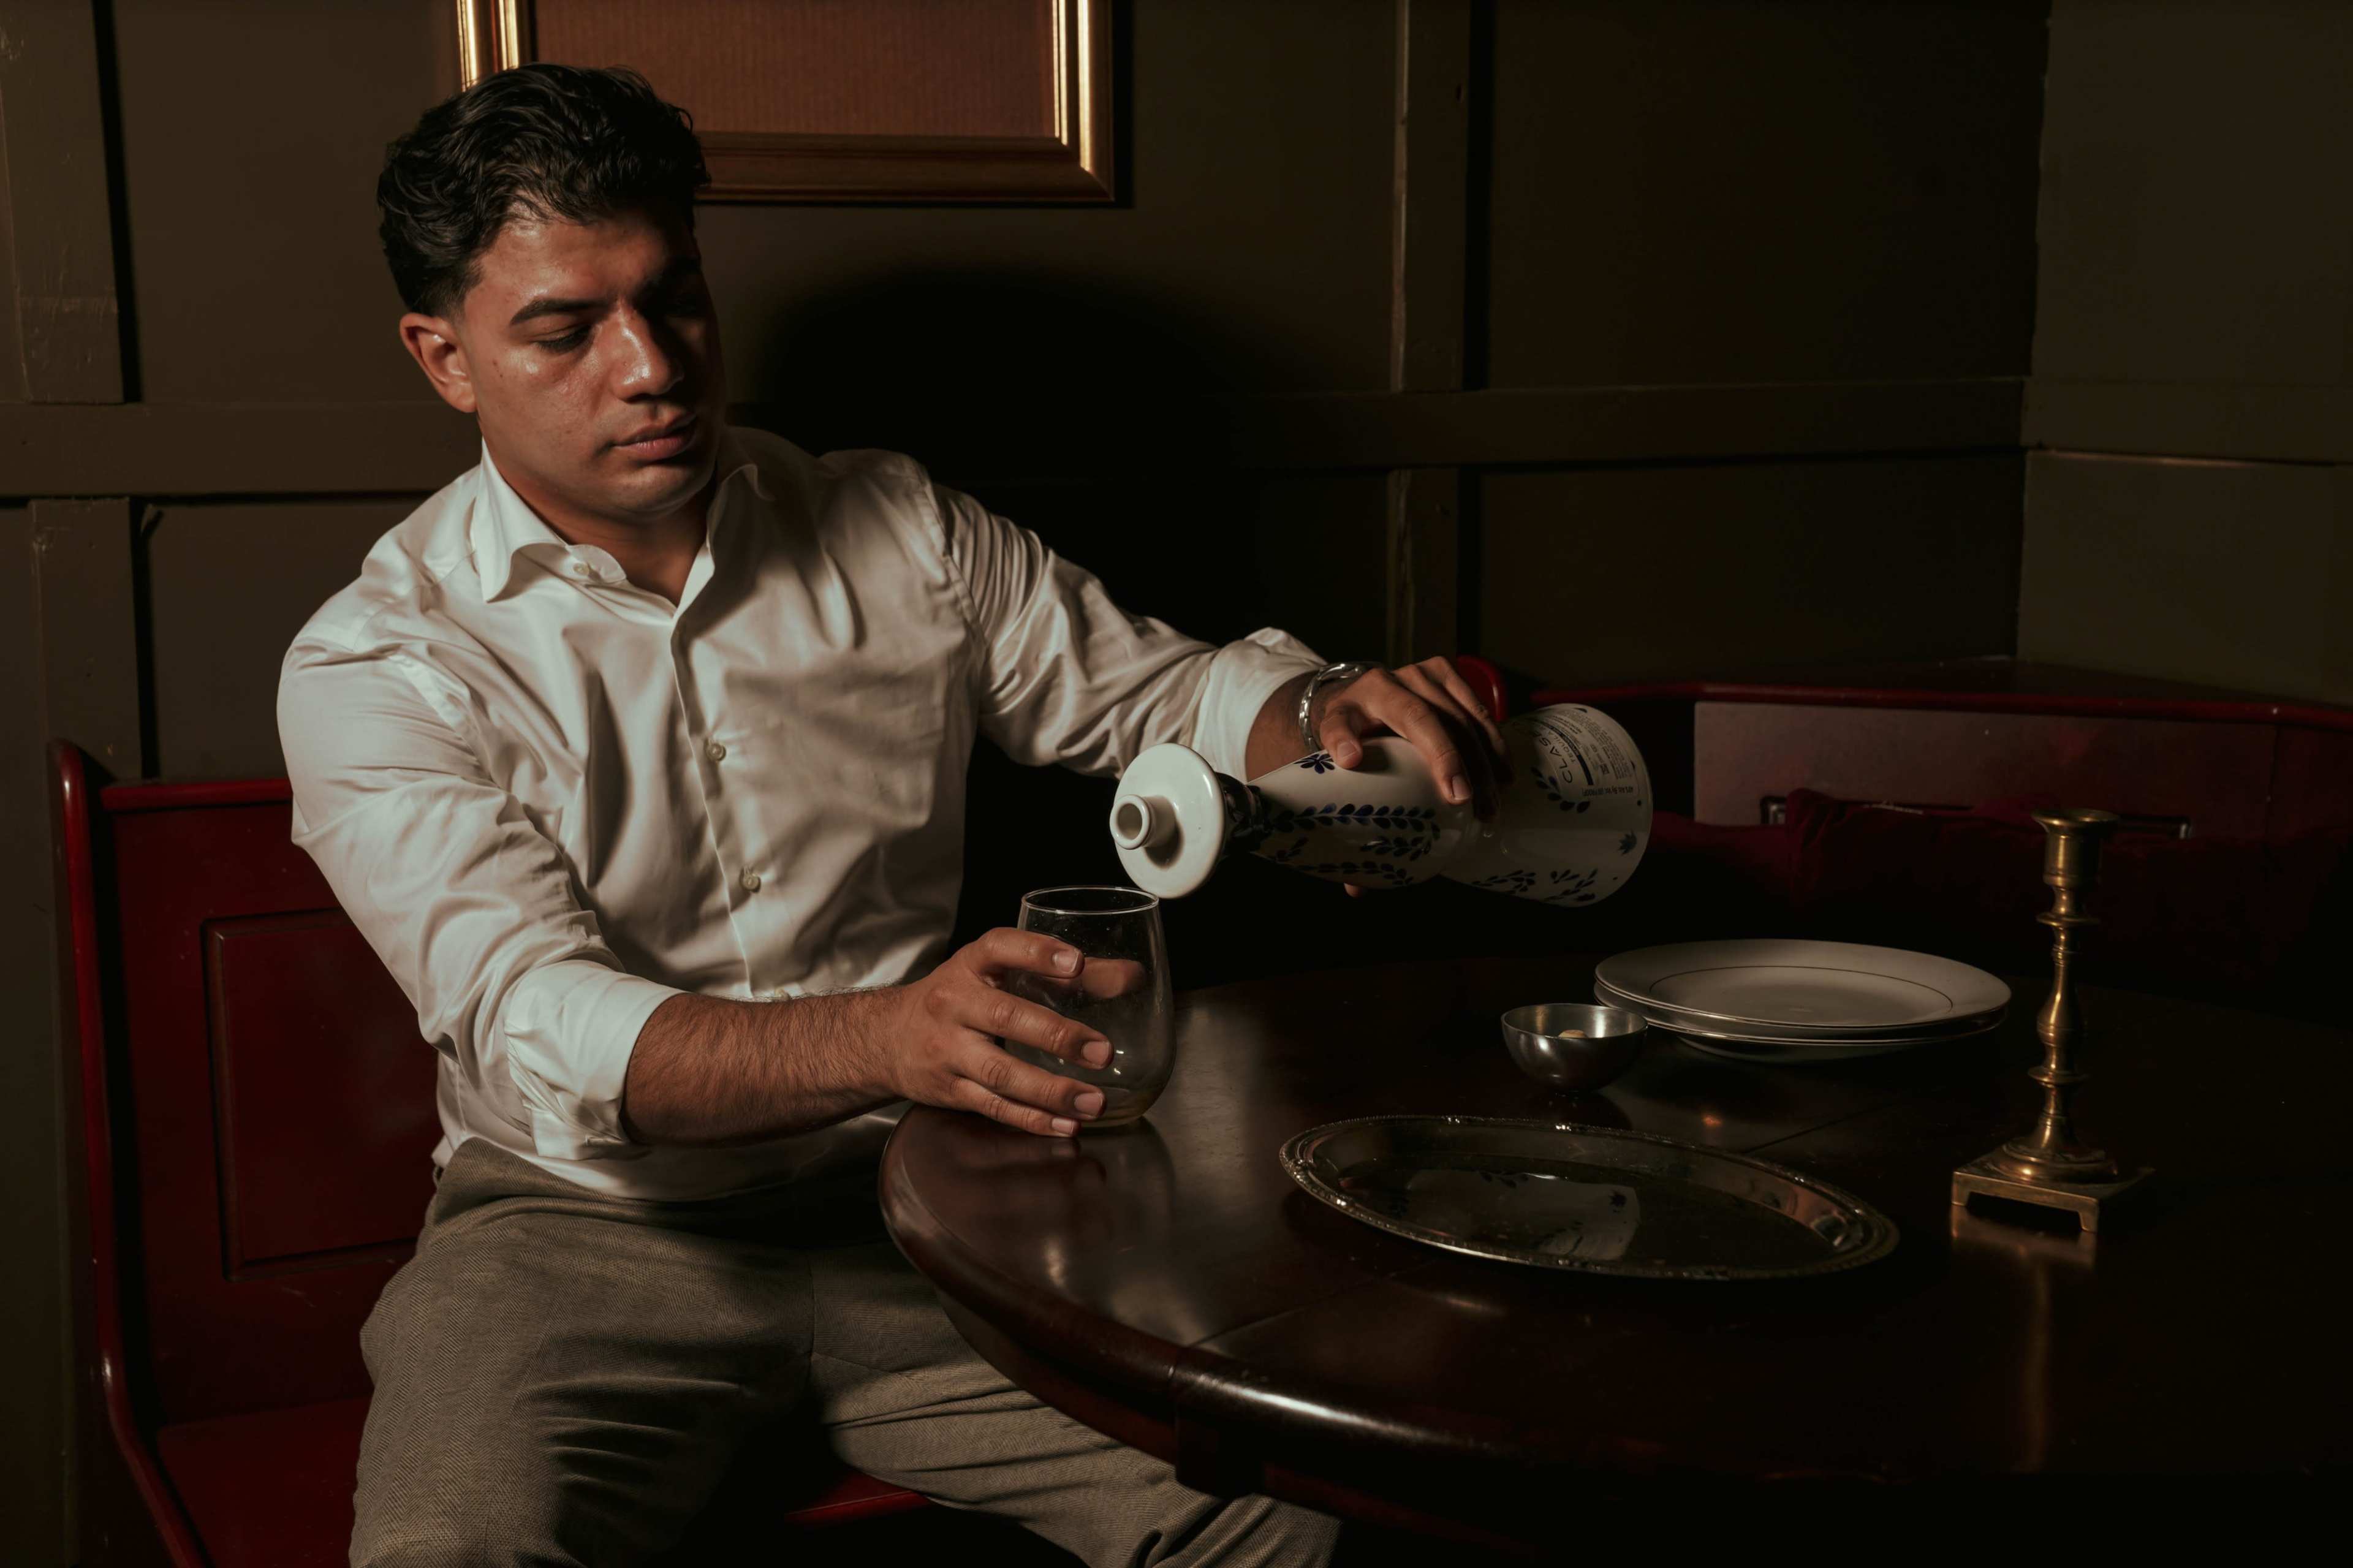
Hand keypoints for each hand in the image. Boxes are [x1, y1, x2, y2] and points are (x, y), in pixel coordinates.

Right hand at [880, 929, 1113, 1136]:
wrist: (885, 1038)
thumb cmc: (957, 999)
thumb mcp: (998, 975)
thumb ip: (1065, 975)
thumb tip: (1132, 976)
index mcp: (969, 966)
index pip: (1000, 948)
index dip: (1037, 953)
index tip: (1076, 962)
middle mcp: (954, 1004)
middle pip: (1005, 1017)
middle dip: (1055, 1035)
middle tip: (1100, 1050)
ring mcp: (948, 1050)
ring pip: (1000, 1072)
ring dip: (1050, 1090)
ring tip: (1094, 1100)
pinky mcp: (949, 1090)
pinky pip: (993, 1106)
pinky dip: (1031, 1119)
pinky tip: (1065, 1123)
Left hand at [1313, 656, 1510, 810]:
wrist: (1358, 694)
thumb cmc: (1350, 721)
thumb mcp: (1334, 727)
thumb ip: (1337, 739)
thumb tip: (1350, 758)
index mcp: (1381, 687)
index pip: (1419, 718)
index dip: (1443, 755)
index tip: (1458, 794)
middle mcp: (1411, 675)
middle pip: (1453, 723)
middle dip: (1473, 769)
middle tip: (1484, 809)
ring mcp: (1435, 673)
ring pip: (1472, 720)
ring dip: (1490, 762)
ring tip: (1495, 801)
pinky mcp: (1452, 678)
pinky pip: (1480, 713)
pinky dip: (1494, 745)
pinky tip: (1503, 773)